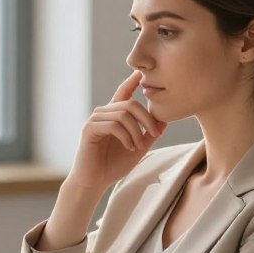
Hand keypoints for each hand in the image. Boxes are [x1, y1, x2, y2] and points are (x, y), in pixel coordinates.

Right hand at [65, 71, 166, 191]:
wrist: (94, 181)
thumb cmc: (113, 165)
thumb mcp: (138, 147)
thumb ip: (148, 133)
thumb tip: (164, 120)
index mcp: (113, 115)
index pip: (123, 92)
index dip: (132, 81)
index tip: (142, 71)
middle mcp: (103, 113)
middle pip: (130, 104)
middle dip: (147, 118)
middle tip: (156, 134)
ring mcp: (95, 120)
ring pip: (123, 114)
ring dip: (137, 131)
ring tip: (139, 146)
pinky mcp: (89, 129)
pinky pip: (114, 125)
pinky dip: (126, 136)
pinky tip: (130, 147)